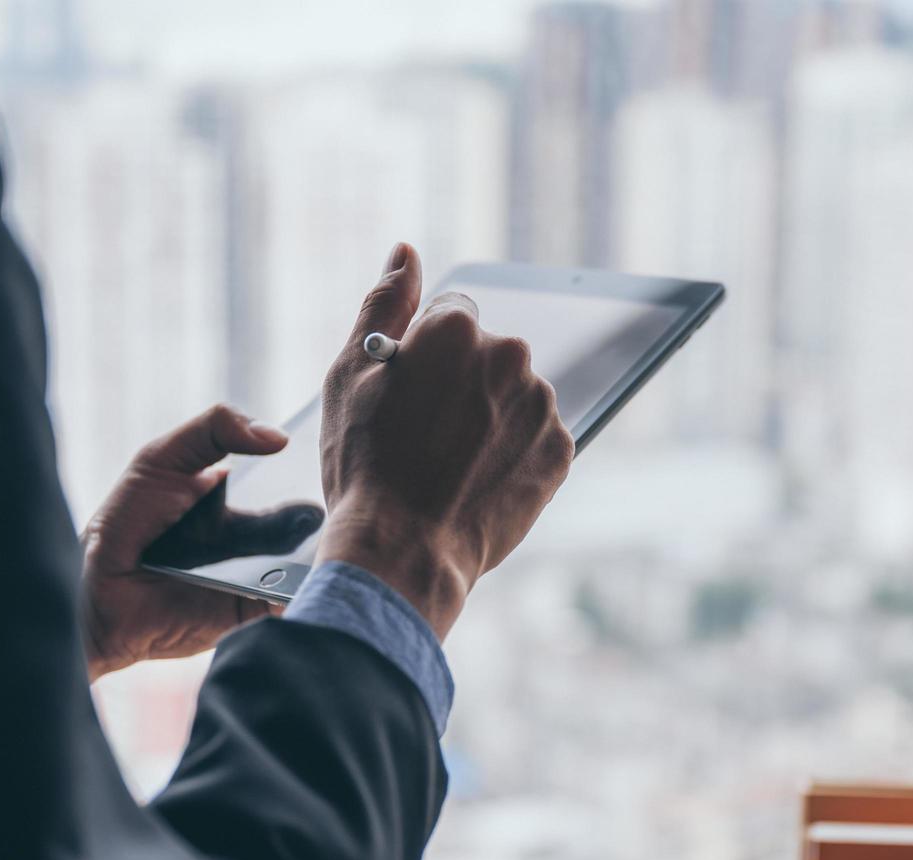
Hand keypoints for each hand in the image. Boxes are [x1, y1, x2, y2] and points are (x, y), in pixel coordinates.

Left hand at [80, 405, 324, 679]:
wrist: (99, 600)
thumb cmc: (126, 521)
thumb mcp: (163, 457)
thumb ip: (214, 428)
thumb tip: (278, 437)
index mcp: (239, 492)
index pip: (290, 474)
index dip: (314, 467)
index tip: (339, 462)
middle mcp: (255, 531)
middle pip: (309, 518)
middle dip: (329, 511)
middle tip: (349, 505)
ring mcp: (259, 571)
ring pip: (310, 558)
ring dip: (327, 552)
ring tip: (344, 541)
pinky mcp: (256, 608)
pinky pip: (293, 598)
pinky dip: (310, 589)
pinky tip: (324, 576)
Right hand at [315, 242, 574, 638]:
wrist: (403, 553)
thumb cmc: (365, 466)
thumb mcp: (351, 376)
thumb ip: (383, 303)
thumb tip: (405, 252)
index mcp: (457, 329)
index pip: (452, 318)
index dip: (426, 358)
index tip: (411, 397)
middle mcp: (510, 355)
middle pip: (488, 355)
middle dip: (464, 384)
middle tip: (428, 437)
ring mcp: (541, 405)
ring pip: (514, 395)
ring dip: (491, 417)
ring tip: (452, 464)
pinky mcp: (561, 450)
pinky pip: (536, 436)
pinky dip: (514, 453)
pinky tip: (480, 480)